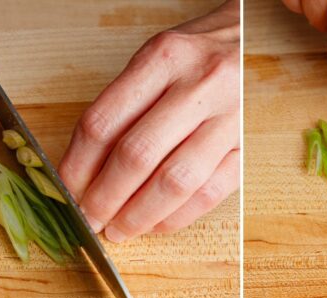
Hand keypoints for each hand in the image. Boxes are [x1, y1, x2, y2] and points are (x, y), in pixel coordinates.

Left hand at [58, 1, 239, 242]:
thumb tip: (85, 166)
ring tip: (120, 230)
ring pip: (176, 180)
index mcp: (164, 58)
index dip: (77, 166)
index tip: (67, 191)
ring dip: (140, 215)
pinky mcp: (251, 144)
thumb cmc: (201, 51)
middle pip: (137, 155)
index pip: (105, 122)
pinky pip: (212, 191)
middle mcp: (200, 85)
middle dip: (105, 198)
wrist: (259, 39)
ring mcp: (231, 117)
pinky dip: (179, 216)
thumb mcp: (157, 57)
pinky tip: (158, 223)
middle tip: (90, 220)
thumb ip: (124, 103)